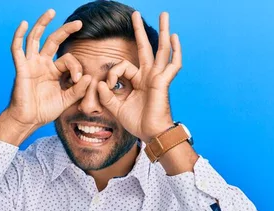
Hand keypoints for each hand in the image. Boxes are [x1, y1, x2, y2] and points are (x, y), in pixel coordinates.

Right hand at [6, 9, 91, 137]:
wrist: (29, 121)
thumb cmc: (45, 111)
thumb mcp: (66, 100)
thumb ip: (77, 90)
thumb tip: (89, 77)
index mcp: (53, 71)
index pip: (68, 60)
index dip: (76, 67)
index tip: (78, 80)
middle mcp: (42, 64)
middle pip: (53, 41)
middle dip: (66, 30)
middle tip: (79, 23)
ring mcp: (31, 64)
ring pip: (36, 38)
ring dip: (43, 24)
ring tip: (51, 12)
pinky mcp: (21, 68)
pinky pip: (17, 49)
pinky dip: (19, 35)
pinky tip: (24, 24)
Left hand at [96, 11, 181, 141]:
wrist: (150, 133)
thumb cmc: (137, 122)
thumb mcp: (116, 107)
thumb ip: (106, 95)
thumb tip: (98, 83)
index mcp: (137, 81)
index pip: (122, 67)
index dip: (112, 74)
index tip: (108, 86)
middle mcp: (148, 76)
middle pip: (145, 48)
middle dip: (139, 31)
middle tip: (135, 13)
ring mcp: (157, 77)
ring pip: (161, 50)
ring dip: (162, 31)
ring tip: (165, 15)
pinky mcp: (163, 82)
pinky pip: (172, 64)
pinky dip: (175, 51)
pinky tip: (174, 37)